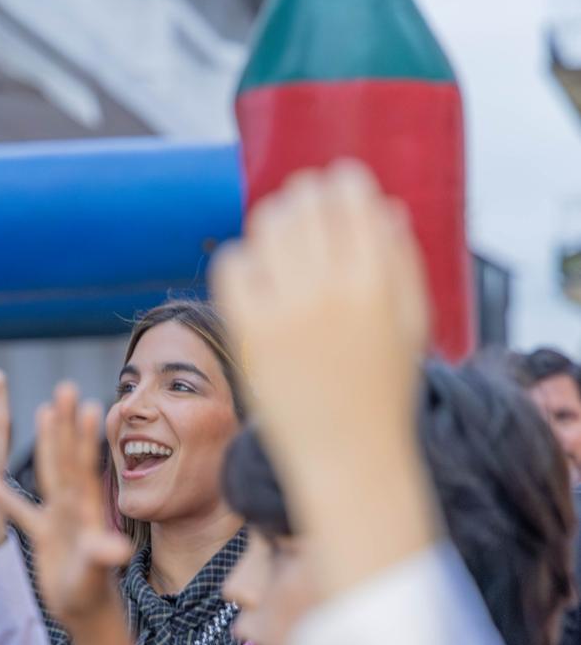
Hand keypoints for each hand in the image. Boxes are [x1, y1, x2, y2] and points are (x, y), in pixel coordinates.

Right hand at [0, 384, 130, 624]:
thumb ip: (100, 556)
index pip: (82, 464)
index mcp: (83, 509)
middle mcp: (72, 507)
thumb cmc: (91, 594)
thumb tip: (117, 548)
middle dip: (66, 423)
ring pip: (50, 473)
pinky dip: (7, 499)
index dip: (83, 434)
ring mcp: (58, 519)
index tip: (88, 402)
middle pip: (66, 457)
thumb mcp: (94, 573)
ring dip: (47, 443)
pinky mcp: (44, 536)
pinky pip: (22, 513)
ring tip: (43, 411)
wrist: (87, 614)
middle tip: (66, 387)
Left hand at [212, 162, 428, 507]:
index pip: (348, 194)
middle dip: (305, 199)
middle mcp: (328, 289)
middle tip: (306, 213)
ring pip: (265, 225)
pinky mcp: (248, 332)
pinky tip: (259, 278)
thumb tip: (381, 205)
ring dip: (274, 223)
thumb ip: (400, 260)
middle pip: (302, 202)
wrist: (349, 459)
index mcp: (375, 280)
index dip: (342, 184)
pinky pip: (232, 264)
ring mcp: (284, 310)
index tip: (339, 192)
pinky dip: (244, 260)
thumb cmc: (385, 391)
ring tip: (284, 243)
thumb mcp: (411, 323)